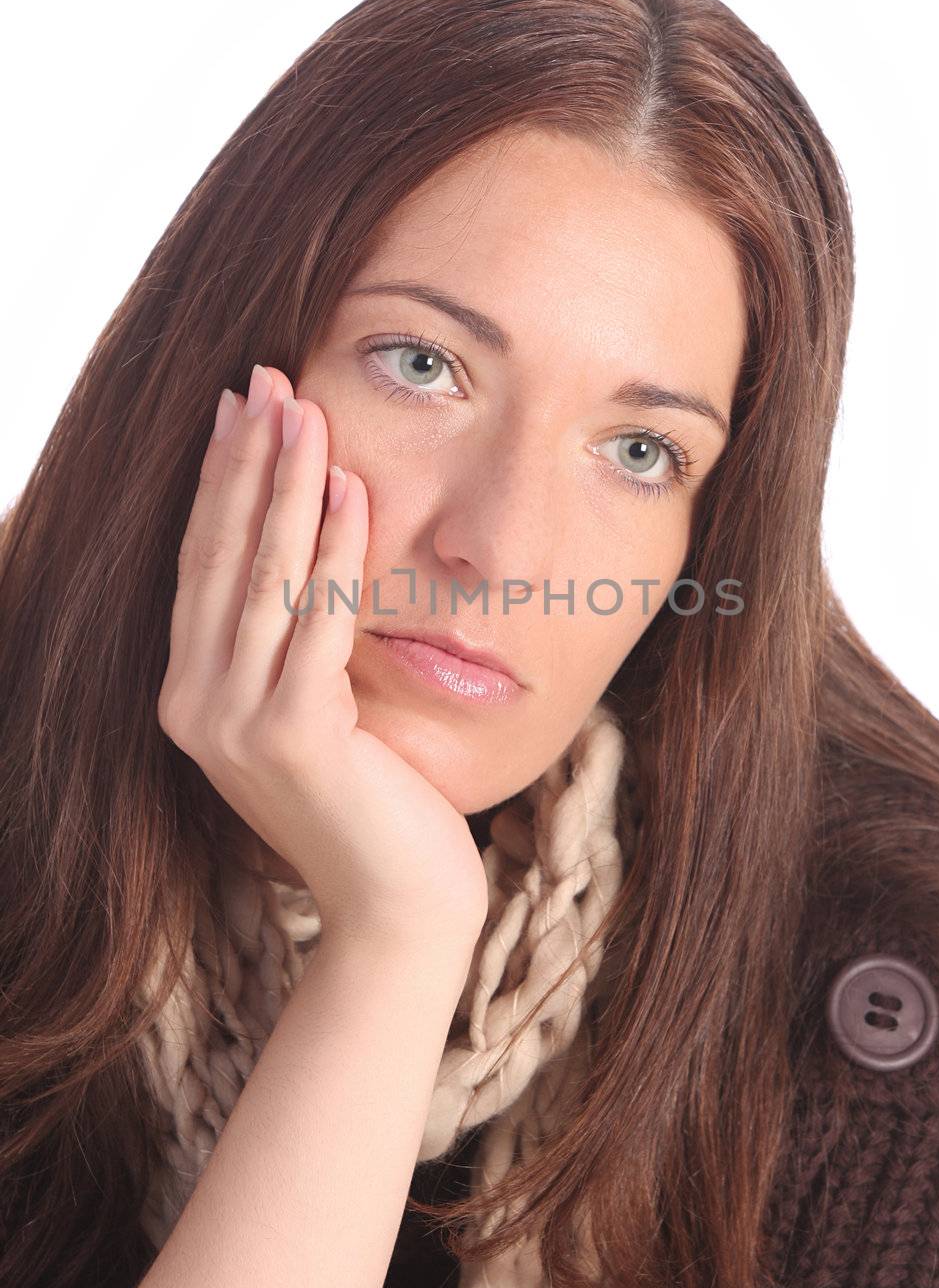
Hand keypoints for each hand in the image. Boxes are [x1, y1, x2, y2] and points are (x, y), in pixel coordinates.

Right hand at [158, 364, 488, 952]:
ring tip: (304, 409)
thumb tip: (301, 548)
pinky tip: (349, 490)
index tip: (239, 409)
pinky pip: (315, 622)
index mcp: (192, 698)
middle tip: (265, 380)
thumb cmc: (370, 805)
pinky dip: (332, 552)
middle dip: (245, 462)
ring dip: (285, 486)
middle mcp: (196, 708)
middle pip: (221, 557)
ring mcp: (236, 726)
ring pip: (262, 578)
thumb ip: (289, 646)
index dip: (219, 483)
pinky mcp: (293, 737)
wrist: (398, 907)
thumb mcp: (310, 713)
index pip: (203, 566)